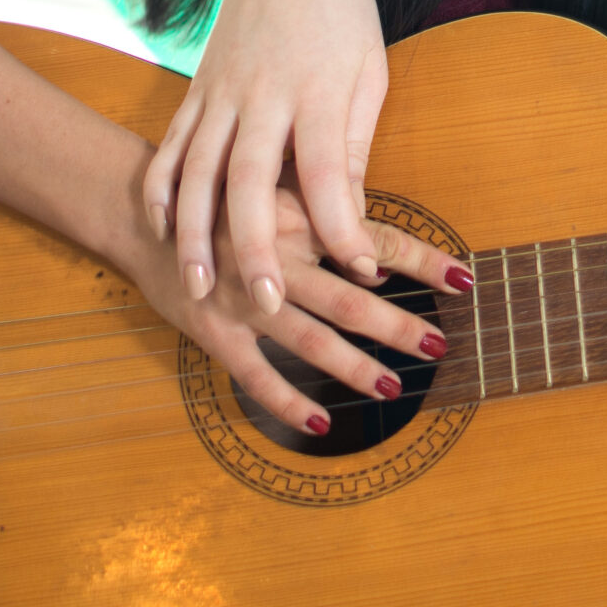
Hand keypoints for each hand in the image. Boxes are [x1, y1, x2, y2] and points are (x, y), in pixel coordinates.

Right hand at [114, 188, 462, 434]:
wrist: (141, 210)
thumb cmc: (220, 196)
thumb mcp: (275, 186)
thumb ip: (326, 211)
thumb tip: (380, 258)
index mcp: (299, 217)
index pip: (373, 241)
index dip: (422, 261)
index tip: (464, 279)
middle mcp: (276, 259)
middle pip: (350, 299)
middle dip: (398, 326)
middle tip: (438, 345)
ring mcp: (244, 299)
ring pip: (309, 339)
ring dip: (354, 367)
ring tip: (393, 386)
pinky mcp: (213, 331)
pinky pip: (256, 374)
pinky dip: (288, 401)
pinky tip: (321, 421)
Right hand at [143, 0, 445, 313]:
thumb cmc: (342, 10)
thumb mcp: (368, 71)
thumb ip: (354, 146)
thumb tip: (357, 220)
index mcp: (316, 89)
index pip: (328, 170)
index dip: (344, 224)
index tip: (361, 271)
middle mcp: (262, 92)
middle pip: (250, 178)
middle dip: (255, 246)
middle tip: (265, 302)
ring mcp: (220, 89)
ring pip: (198, 170)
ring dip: (196, 233)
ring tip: (199, 287)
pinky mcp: (195, 87)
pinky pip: (171, 146)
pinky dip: (163, 191)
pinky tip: (163, 232)